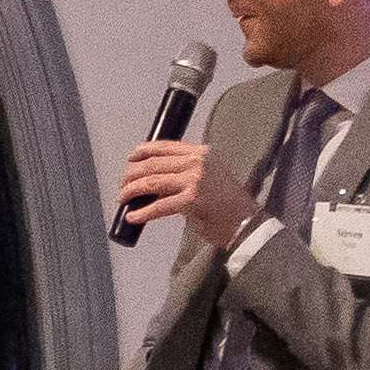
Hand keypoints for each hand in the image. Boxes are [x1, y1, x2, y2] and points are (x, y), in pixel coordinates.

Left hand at [111, 134, 250, 253]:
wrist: (246, 222)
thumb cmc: (228, 204)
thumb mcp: (209, 177)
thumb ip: (186, 173)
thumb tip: (156, 180)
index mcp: (203, 153)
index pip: (166, 146)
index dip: (145, 150)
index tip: (132, 157)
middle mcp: (198, 163)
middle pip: (153, 163)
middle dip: (132, 174)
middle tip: (123, 184)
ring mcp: (194, 180)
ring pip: (151, 181)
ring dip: (132, 190)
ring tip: (123, 198)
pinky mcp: (191, 200)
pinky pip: (158, 205)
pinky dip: (142, 212)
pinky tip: (133, 216)